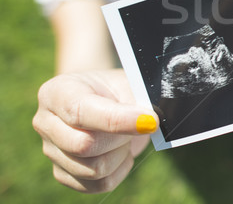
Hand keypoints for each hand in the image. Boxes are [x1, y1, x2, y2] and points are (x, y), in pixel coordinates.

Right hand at [32, 69, 158, 192]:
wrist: (107, 100)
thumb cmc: (117, 89)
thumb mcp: (127, 84)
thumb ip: (138, 99)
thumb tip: (150, 122)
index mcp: (57, 92)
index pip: (80, 112)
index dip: (118, 120)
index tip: (150, 121)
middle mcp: (46, 122)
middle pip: (83, 146)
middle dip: (121, 137)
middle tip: (140, 124)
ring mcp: (51, 151)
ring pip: (93, 169)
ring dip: (121, 153)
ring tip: (126, 135)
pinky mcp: (63, 174)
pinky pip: (98, 185)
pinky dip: (119, 170)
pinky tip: (122, 152)